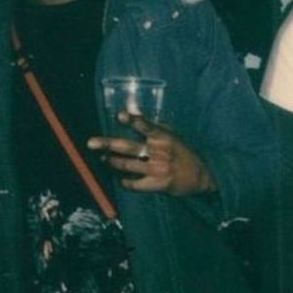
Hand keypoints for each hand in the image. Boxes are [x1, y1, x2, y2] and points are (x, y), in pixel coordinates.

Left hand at [87, 112, 216, 196]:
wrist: (201, 176)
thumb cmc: (182, 151)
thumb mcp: (170, 134)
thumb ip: (149, 123)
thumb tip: (130, 107)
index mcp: (163, 137)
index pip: (146, 126)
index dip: (133, 120)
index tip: (119, 115)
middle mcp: (159, 152)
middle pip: (129, 147)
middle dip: (108, 145)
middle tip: (91, 143)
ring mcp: (158, 169)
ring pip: (128, 165)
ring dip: (112, 162)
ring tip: (103, 159)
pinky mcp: (158, 185)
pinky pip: (135, 184)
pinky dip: (125, 181)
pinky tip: (119, 178)